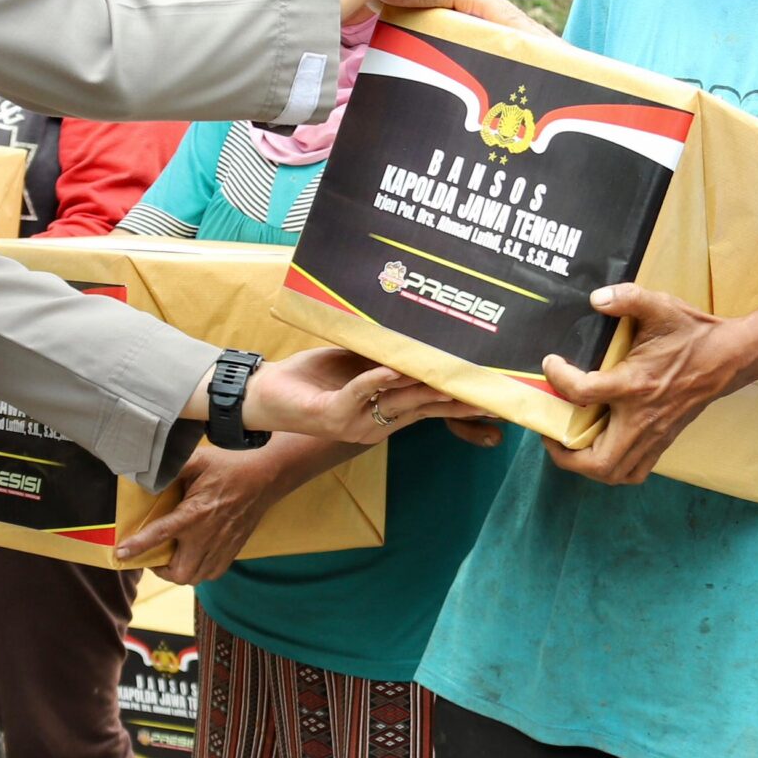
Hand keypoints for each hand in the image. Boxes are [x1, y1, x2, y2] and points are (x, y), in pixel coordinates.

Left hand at [117, 443, 299, 582]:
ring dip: (179, 572)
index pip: (160, 534)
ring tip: (172, 558)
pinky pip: (211, 574)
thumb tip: (148, 474)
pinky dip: (199, 572)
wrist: (264, 478)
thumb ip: (172, 469)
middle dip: (160, 569)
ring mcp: (221, 546)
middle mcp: (207, 535)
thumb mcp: (198, 460)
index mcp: (194, 513)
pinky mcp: (232, 550)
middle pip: (178, 572)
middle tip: (154, 556)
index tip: (120, 554)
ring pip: (194, 577)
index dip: (138, 547)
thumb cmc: (229, 467)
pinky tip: (193, 557)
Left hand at [240, 347, 488, 446]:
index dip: (461, 398)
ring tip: (452, 376)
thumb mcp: (356, 362)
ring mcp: (355, 422)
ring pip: (398, 401)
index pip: (433, 406)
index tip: (492, 390)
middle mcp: (377, 423)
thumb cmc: (312, 377)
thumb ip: (386, 356)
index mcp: (387, 412)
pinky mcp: (331, 416)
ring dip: (425, 386)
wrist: (264, 394)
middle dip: (457, 397)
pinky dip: (376, 380)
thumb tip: (420, 334)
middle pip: (425, 407)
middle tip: (489, 389)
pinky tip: (393, 369)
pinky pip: (359, 394)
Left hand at [542, 283, 741, 485]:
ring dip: (584, 464)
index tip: (550, 363)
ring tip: (569, 442)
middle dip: (564, 453)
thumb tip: (596, 298)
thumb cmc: (692, 334)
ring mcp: (654, 435)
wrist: (729, 358)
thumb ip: (627, 297)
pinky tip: (600, 446)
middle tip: (549, 431)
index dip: (558, 378)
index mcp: (635, 384)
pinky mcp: (662, 441)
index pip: (583, 392)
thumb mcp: (660, 306)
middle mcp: (642, 418)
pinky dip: (611, 468)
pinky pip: (633, 471)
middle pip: (597, 461)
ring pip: (614, 472)